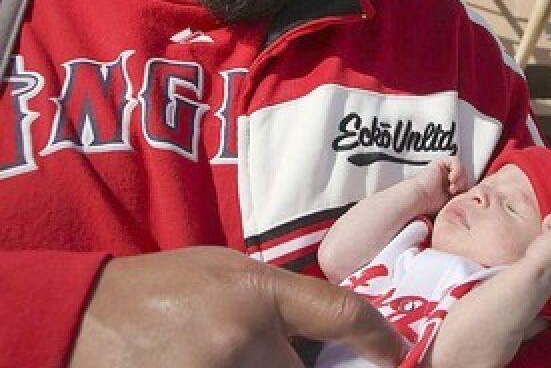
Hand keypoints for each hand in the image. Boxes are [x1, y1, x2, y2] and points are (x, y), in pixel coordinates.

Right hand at [71, 247, 402, 367]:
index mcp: (254, 292)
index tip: (394, 353)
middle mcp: (241, 337)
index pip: (341, 314)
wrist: (80, 316)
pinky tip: (216, 365)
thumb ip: (278, 297)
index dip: (379, 338)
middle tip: (288, 357)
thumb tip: (329, 326)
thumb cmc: (159, 287)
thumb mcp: (225, 269)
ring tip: (235, 355)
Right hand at [412, 156, 467, 214]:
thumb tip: (475, 198)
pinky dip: (456, 170)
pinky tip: (450, 179)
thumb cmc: (431, 205)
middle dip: (464, 184)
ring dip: (460, 178)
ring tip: (452, 187)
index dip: (467, 189)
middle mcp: (447, 177)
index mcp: (450, 187)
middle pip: (466, 176)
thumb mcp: (453, 202)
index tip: (463, 197)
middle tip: (455, 193)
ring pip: (462, 169)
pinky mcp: (440, 162)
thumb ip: (463, 196)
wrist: (419, 199)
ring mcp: (444, 170)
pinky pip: (455, 161)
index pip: (466, 184)